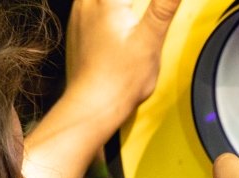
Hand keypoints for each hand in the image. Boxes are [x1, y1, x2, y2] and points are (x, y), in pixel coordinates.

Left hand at [62, 0, 183, 135]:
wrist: (93, 106)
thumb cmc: (121, 80)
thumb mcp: (151, 40)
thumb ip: (163, 7)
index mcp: (107, 1)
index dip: (145, 2)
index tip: (154, 8)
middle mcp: (88, 3)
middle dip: (133, 3)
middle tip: (141, 11)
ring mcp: (78, 16)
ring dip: (115, 5)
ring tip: (132, 15)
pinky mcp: (75, 30)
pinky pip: (88, 6)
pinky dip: (102, 8)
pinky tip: (116, 24)